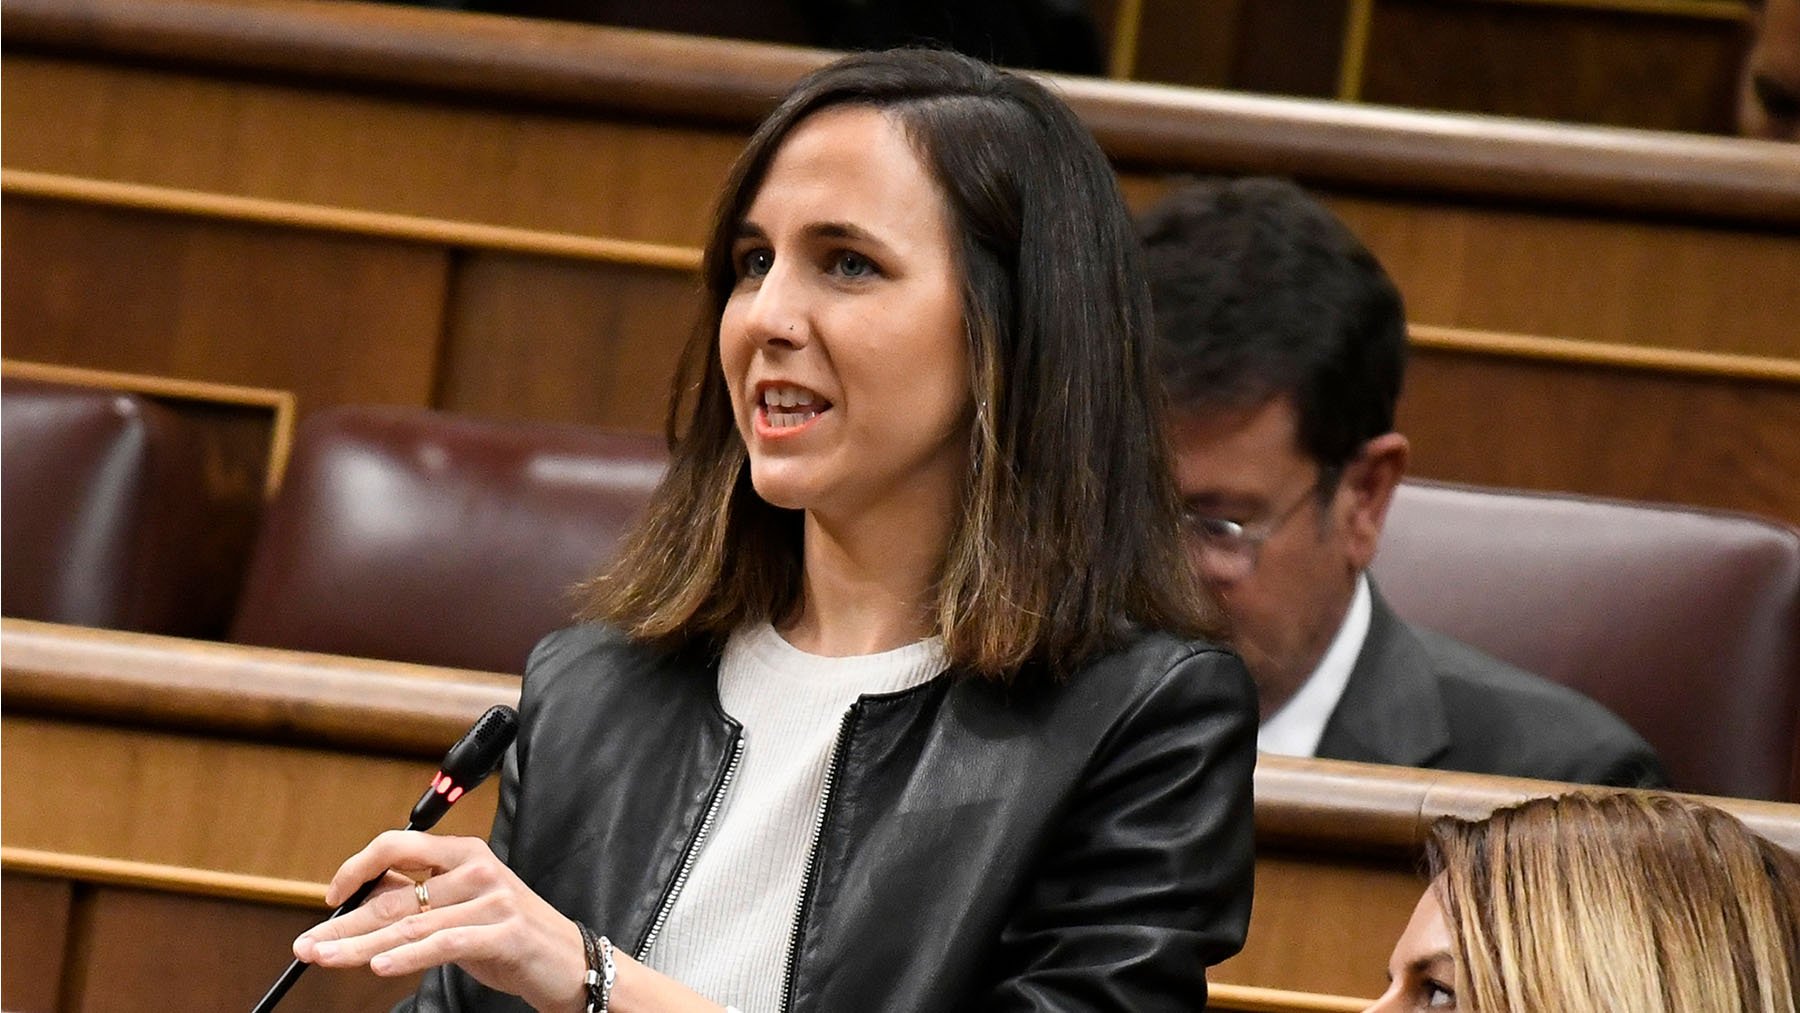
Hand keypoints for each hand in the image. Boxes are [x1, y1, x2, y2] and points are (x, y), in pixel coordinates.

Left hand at [292, 830, 584, 1011]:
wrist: (569, 961)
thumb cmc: (511, 935)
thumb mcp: (464, 907)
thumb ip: (422, 895)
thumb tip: (366, 893)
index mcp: (465, 854)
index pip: (399, 845)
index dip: (357, 867)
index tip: (330, 896)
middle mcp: (477, 870)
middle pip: (395, 895)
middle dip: (344, 924)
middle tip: (307, 944)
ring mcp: (492, 901)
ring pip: (410, 924)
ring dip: (360, 946)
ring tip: (327, 958)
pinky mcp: (503, 933)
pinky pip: (443, 945)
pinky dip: (407, 958)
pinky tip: (379, 967)